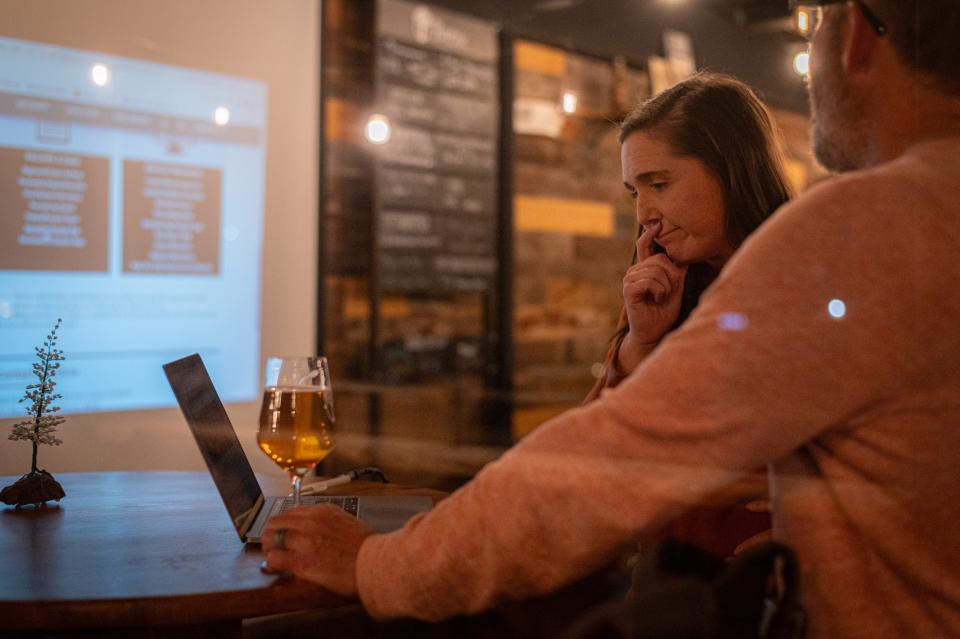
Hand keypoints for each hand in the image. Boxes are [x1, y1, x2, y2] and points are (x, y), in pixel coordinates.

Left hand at [262, 504, 371, 596]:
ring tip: (272, 556)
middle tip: (272, 544)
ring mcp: (305, 541)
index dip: (284, 524)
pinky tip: (277, 567)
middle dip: (271, 533)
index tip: (283, 532)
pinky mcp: (302, 561)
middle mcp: (311, 522)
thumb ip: (329, 522)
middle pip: (277, 522)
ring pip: (271, 538)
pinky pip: (275, 558)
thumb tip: (317, 531)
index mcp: (323, 511)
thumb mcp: (348, 522)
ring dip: (269, 548)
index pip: (292, 511)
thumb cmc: (367, 548)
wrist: (376, 564)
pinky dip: (272, 563)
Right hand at [618, 222, 687, 372]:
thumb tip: (683, 254)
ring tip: (661, 298)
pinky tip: (656, 300)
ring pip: (656, 271)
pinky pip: (650, 281)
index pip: (645, 246)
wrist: (653, 332)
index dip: (649, 235)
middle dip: (672, 277)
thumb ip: (676, 271)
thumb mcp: (675, 287)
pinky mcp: (628, 289)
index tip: (656, 224)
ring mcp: (629, 279)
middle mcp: (634, 271)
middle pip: (660, 260)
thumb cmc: (664, 311)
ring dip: (666, 287)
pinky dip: (659, 291)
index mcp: (644, 269)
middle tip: (668, 292)